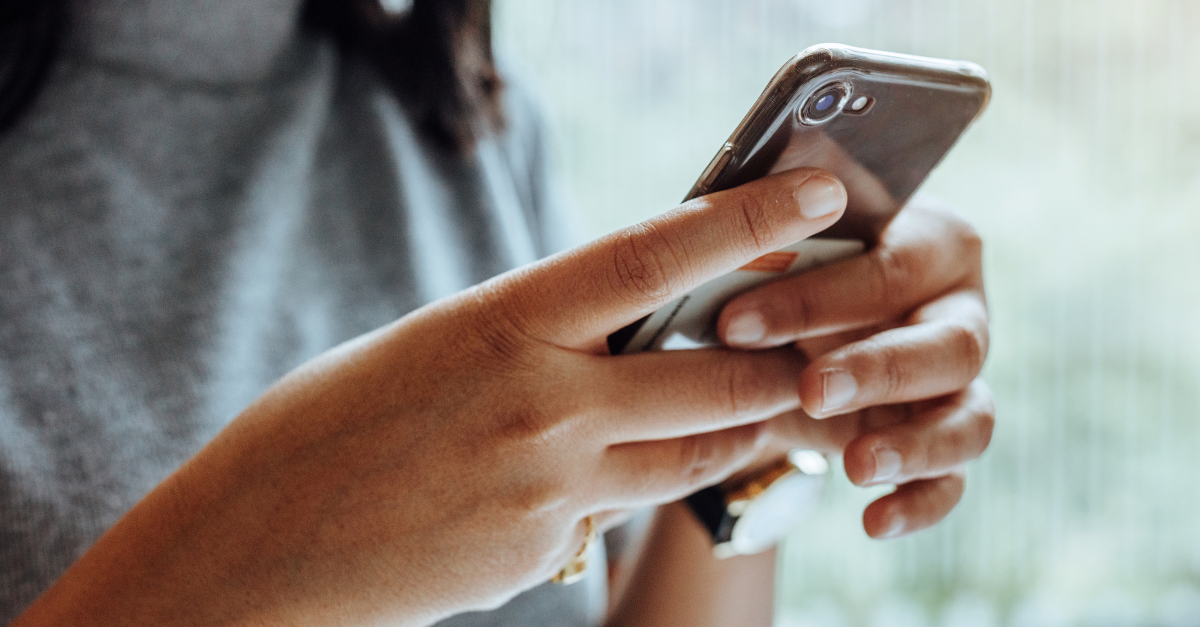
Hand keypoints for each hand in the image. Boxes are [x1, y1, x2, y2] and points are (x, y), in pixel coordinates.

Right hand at [17, 169, 849, 626]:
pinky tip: (571, 480)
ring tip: (746, 411)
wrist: (256, 549)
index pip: (651, 259)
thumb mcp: (431, 346)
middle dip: (775, 366)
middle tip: (808, 347)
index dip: (744, 221)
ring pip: (689, 458)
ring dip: (729, 432)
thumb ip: (530, 339)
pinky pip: (613, 513)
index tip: (814, 194)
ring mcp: (548, 491)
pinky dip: (620, 489)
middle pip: (712, 381)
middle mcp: (541, 409)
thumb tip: (611, 337)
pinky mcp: (543, 555)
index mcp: (502, 326)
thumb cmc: (326, 427)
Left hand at [716, 199, 993, 538]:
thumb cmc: (776, 276)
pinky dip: (923, 499)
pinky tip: (874, 521)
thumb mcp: (765, 251)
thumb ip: (760, 235)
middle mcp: (958, 307)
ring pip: (970, 414)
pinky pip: (956, 477)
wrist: (784, 344)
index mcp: (924, 240)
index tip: (733, 321)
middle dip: (876, 367)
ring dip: (915, 441)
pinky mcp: (948, 438)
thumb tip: (716, 222)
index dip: (818, 296)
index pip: (891, 266)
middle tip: (807, 389)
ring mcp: (960, 379)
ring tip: (854, 464)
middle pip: (948, 341)